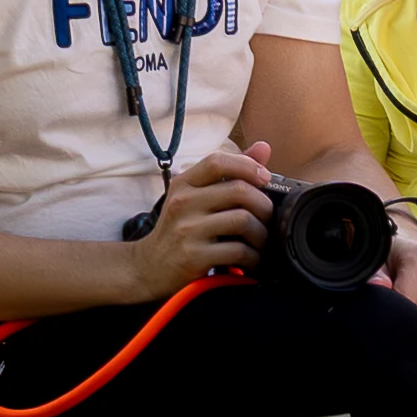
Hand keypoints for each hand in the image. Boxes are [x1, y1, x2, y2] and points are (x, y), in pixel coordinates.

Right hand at [123, 148, 273, 300]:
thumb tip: (263, 147)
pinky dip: (253, 256)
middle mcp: (183, 203)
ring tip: (261, 241)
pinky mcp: (194, 257)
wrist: (149, 268)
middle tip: (268, 218)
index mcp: (183, 184)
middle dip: (264, 206)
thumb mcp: (195, 197)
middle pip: (239, 191)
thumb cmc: (179, 229)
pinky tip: (251, 259)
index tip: (265, 178)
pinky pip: (238, 251)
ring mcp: (187, 230)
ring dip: (261, 233)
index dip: (248, 165)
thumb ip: (229, 173)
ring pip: (243, 220)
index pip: (217, 161)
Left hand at [380, 227, 416, 334]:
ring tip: (413, 300)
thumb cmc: (392, 257)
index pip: (408, 304)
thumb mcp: (377, 263)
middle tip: (397, 305)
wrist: (414, 245)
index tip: (386, 311)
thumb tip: (381, 286)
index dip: (393, 314)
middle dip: (406, 320)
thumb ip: (374, 276)